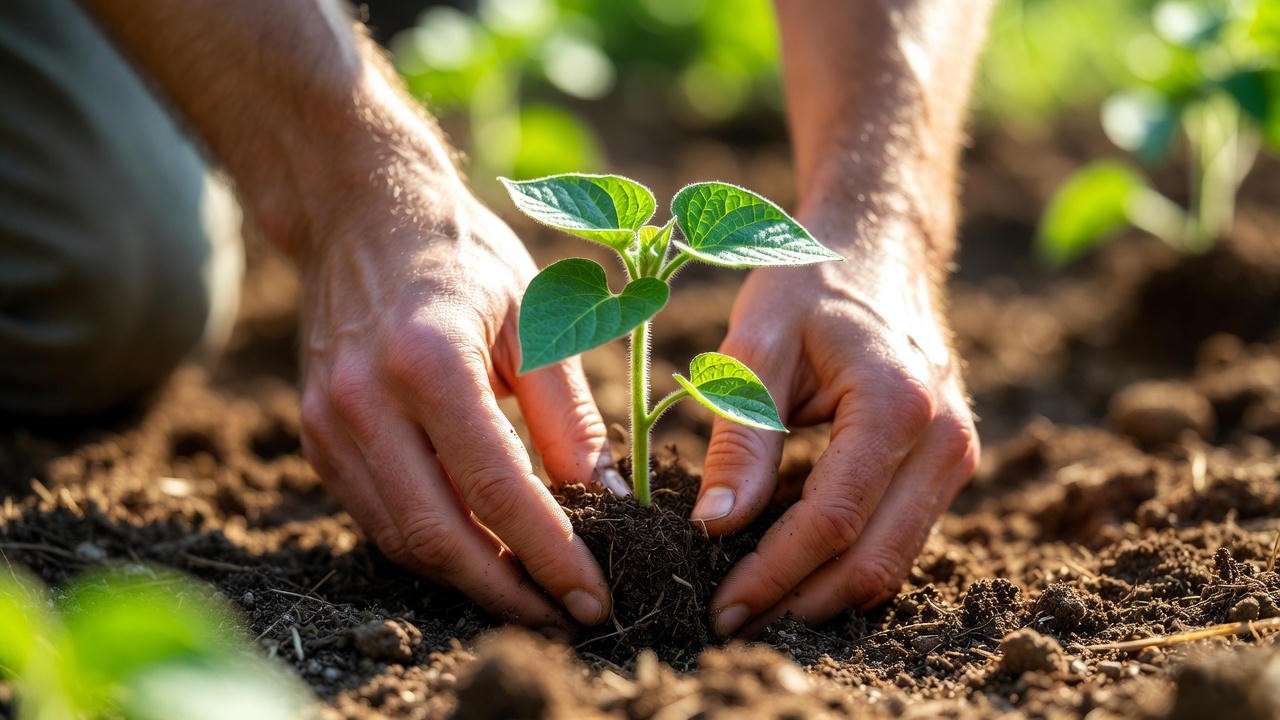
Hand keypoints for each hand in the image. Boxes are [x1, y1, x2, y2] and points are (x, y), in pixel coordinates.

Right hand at [294, 148, 612, 629]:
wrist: (361, 216)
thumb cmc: (462, 257)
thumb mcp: (536, 316)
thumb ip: (568, 414)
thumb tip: (607, 501)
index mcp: (428, 363)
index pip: (497, 489)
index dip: (549, 555)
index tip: (592, 597)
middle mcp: (365, 401)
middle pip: (439, 534)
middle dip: (508, 590)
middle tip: (565, 617)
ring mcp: (329, 424)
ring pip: (402, 538)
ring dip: (469, 579)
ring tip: (530, 596)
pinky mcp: (316, 437)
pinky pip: (377, 516)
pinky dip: (430, 546)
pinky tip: (478, 554)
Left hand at [691, 209, 978, 636]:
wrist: (879, 247)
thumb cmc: (810, 284)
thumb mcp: (756, 345)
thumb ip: (739, 436)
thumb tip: (714, 526)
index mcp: (896, 404)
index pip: (832, 520)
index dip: (773, 574)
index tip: (721, 608)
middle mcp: (945, 439)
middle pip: (874, 558)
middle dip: (799, 602)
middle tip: (731, 623)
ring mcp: (958, 455)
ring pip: (893, 559)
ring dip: (824, 591)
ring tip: (754, 603)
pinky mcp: (949, 465)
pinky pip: (900, 535)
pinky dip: (846, 561)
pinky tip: (790, 562)